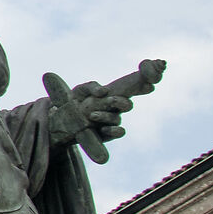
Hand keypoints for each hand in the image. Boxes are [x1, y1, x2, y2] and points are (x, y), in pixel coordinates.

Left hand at [42, 59, 163, 164]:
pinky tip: (104, 129)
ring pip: (117, 118)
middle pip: (127, 104)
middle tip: (110, 100)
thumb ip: (91, 87)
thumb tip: (103, 91)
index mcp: (113, 93)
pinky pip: (119, 132)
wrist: (63, 121)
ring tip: (91, 115)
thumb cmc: (75, 102)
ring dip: (105, 116)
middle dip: (120, 102)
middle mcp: (115, 107)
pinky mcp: (108, 134)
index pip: (133, 86)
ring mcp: (112, 120)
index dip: (144, 81)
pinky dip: (114, 130)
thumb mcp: (80, 90)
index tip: (149, 79)